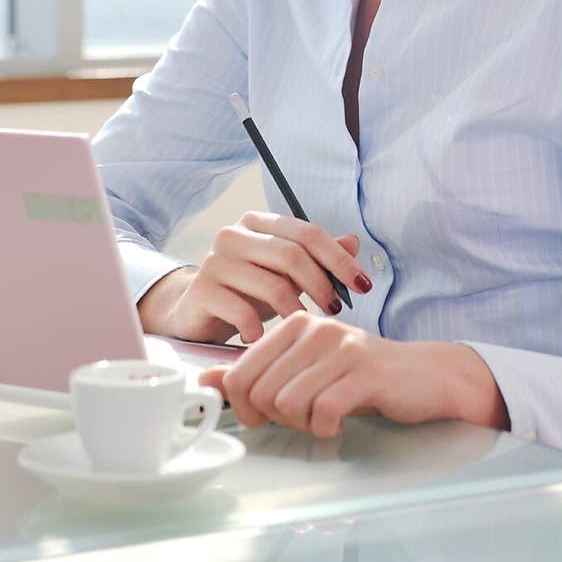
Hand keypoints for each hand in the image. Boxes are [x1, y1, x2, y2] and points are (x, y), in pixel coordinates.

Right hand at [137, 211, 372, 344]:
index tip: (362, 284)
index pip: (307, 232)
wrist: (199, 312)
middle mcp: (234, 234)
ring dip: (295, 311)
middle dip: (321, 284)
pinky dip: (259, 329)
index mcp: (258, 223)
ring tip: (303, 327)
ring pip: (270, 284)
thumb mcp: (286, 274)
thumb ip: (318, 258)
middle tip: (334, 309)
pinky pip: (241, 311)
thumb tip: (354, 242)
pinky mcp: (202, 291)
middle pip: (290, 254)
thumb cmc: (248, 291)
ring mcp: (215, 261)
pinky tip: (264, 339)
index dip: (339, 258)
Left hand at [197, 312, 509, 436]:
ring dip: (303, 425)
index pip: (240, 373)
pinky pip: (323, 412)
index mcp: (294, 324)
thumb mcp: (306, 370)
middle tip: (303, 419)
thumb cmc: (362, 376)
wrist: (427, 376)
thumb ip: (258, 374)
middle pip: (260, 392)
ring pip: (288, 404)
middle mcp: (314, 328)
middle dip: (275, 419)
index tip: (268, 417)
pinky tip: (340, 422)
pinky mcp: (363, 372)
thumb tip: (206, 382)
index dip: (246, 407)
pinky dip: (326, 428)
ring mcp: (340, 348)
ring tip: (324, 417)